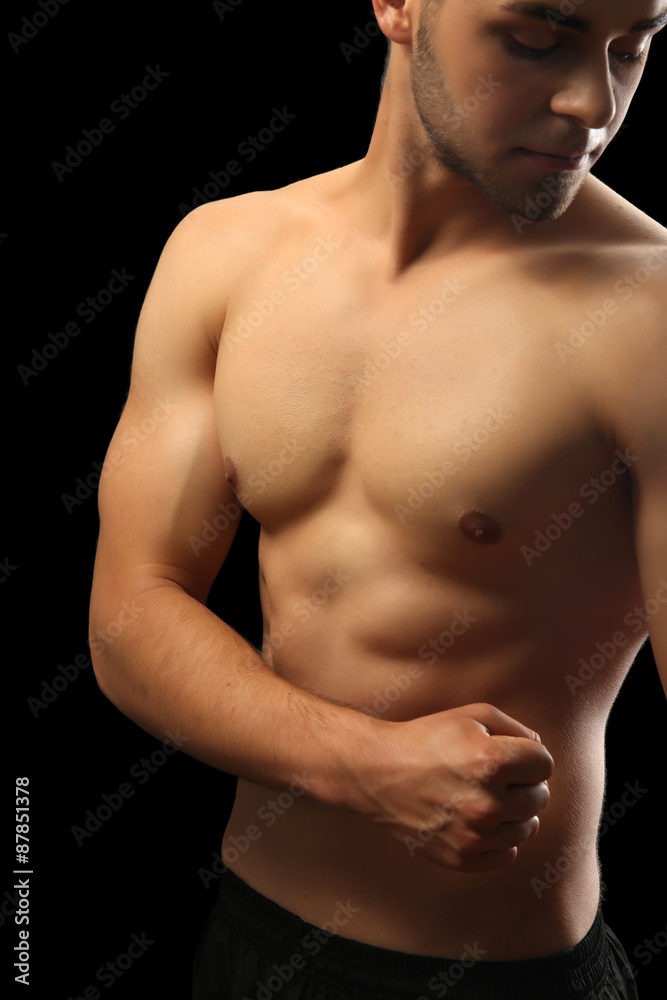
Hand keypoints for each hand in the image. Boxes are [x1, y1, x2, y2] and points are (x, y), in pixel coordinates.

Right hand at [351, 703, 552, 872]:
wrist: (377, 772)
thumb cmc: (427, 738)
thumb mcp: (472, 716)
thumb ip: (517, 729)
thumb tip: (540, 752)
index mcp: (492, 762)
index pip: (545, 764)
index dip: (528, 755)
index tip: (506, 752)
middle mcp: (487, 804)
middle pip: (540, 797)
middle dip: (522, 782)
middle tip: (490, 773)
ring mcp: (475, 836)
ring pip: (528, 827)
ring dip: (513, 811)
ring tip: (483, 794)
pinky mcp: (463, 858)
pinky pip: (508, 854)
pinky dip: (499, 838)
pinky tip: (476, 818)